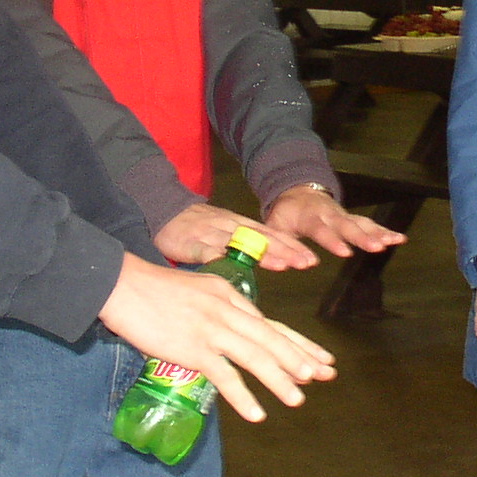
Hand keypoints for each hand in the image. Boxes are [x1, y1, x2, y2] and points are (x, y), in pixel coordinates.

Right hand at [97, 253, 335, 422]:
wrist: (122, 285)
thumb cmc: (152, 290)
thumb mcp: (196, 291)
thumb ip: (217, 311)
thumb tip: (230, 336)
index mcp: (229, 296)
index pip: (271, 323)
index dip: (298, 342)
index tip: (321, 358)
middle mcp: (227, 310)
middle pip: (272, 338)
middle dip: (302, 359)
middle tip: (326, 376)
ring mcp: (212, 329)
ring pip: (256, 357)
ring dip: (280, 380)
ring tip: (298, 400)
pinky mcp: (193, 348)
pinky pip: (225, 376)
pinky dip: (243, 397)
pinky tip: (256, 414)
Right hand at [154, 200, 315, 269]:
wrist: (165, 210)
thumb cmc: (198, 227)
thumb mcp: (227, 233)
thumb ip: (248, 247)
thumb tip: (275, 261)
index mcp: (241, 226)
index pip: (272, 235)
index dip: (292, 247)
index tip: (311, 260)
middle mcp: (231, 227)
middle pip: (263, 239)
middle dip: (286, 251)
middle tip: (306, 263)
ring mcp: (212, 233)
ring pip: (241, 243)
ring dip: (262, 254)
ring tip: (282, 265)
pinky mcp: (192, 241)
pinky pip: (207, 250)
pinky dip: (220, 257)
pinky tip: (232, 266)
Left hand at [265, 186, 405, 263]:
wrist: (298, 190)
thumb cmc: (286, 213)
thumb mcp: (276, 226)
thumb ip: (281, 244)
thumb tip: (289, 265)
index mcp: (309, 216)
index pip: (321, 229)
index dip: (333, 241)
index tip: (345, 253)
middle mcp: (330, 214)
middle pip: (348, 226)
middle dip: (363, 237)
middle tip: (377, 248)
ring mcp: (343, 215)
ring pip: (362, 223)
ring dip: (378, 233)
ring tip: (394, 242)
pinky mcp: (352, 218)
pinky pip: (370, 224)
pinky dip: (385, 231)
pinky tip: (400, 239)